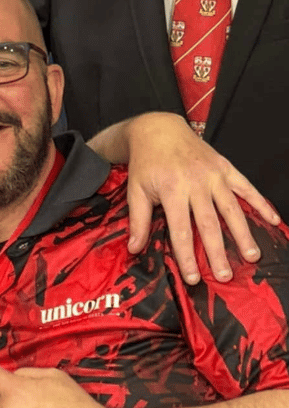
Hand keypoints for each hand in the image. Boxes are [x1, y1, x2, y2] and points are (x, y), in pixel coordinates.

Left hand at [123, 113, 278, 283]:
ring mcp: (213, 175)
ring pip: (231, 208)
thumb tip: (134, 249)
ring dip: (243, 233)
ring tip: (252, 255)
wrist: (159, 130)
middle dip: (217, 252)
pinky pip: (246, 187)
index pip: (181, 230)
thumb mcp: (135, 190)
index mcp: (172, 190)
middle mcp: (196, 182)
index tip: (193, 278)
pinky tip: (273, 220)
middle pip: (209, 223)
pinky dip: (260, 203)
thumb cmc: (146, 164)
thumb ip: (137, 221)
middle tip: (225, 276)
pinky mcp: (225, 167)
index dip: (187, 256)